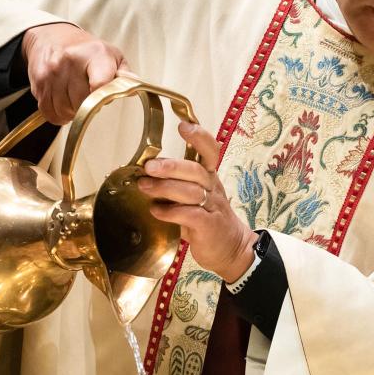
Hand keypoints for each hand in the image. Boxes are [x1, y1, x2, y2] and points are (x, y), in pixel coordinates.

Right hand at [21, 23, 130, 124]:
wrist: (51, 37)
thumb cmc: (87, 51)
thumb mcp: (111, 55)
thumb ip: (124, 74)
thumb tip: (134, 86)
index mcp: (95, 54)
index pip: (100, 84)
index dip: (102, 98)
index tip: (103, 99)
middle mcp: (71, 61)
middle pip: (83, 104)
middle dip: (87, 106)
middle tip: (88, 96)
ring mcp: (52, 72)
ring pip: (65, 111)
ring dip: (71, 112)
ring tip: (74, 97)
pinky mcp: (39, 82)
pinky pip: (49, 112)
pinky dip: (58, 114)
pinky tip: (62, 101)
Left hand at [138, 121, 256, 282]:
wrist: (230, 249)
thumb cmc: (206, 220)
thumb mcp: (193, 198)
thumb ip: (174, 186)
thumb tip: (143, 174)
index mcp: (209, 177)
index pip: (210, 151)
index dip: (199, 137)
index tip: (183, 125)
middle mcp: (212, 188)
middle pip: (195, 170)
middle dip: (171, 166)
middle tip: (148, 167)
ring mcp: (212, 207)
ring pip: (190, 192)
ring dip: (164, 188)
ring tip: (144, 187)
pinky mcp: (209, 226)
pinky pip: (190, 214)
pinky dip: (170, 212)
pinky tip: (155, 211)